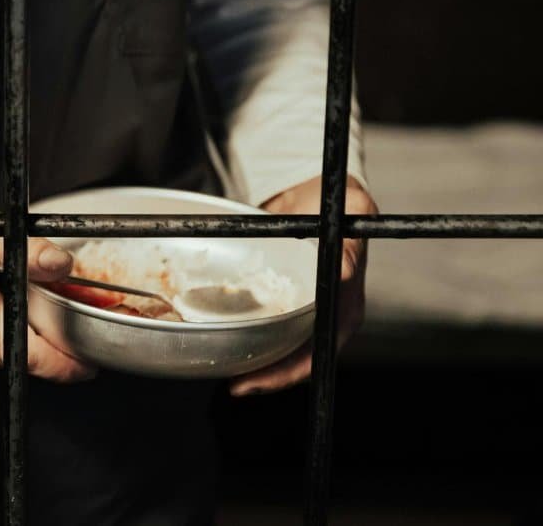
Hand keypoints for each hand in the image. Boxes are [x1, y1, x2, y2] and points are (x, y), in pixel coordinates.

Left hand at [230, 175, 376, 395]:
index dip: (290, 372)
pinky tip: (225, 340)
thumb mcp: (352, 212)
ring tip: (226, 373)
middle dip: (268, 377)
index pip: (320, 352)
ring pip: (280, 349)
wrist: (319, 192)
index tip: (260, 379)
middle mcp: (327, 314)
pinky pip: (269, 326)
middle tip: (237, 385)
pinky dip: (248, 336)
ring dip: (256, 363)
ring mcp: (307, 311)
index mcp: (346, 304)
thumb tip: (342, 270)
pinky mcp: (287, 301)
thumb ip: (347, 242)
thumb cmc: (341, 201)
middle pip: (298, 361)